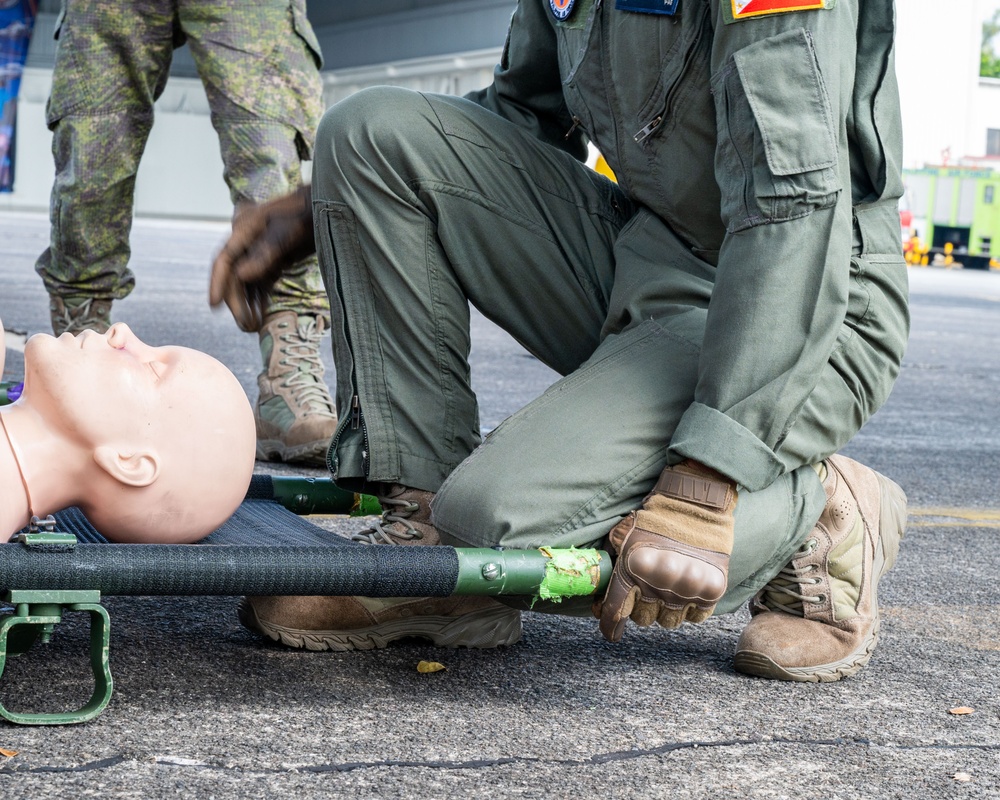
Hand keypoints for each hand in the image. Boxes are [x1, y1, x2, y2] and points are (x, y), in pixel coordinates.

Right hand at [209, 185, 315, 331]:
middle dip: (237, 302)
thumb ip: (265, 253)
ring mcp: (261, 251)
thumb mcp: (286, 234)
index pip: (225, 260)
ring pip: (247, 283)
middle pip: (235, 276)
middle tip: (245, 325)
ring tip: (252, 327)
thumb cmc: (306, 214)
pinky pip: (262, 283)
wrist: (327, 208)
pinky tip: (261, 317)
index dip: (217, 283)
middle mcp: (248, 242)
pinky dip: (260, 299)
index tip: (213, 305)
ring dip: (248, 304)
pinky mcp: (274, 260)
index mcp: (245, 230)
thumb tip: (241, 275)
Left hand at [595, 460, 737, 641]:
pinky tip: (686, 591)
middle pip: (643, 619)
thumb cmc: (655, 518)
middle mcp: (659, 582)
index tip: (612, 630)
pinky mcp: (711, 590)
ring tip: (667, 589)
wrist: (696, 503)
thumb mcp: (623, 536)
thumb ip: (612, 566)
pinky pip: (695, 617)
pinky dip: (689, 609)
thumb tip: (600, 599)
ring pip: (668, 622)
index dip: (610, 625)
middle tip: (646, 592)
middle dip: (640, 609)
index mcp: (633, 568)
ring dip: (665, 609)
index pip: (616, 611)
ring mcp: (687, 588)